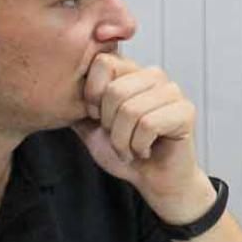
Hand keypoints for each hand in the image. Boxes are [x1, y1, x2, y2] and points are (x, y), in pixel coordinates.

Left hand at [75, 53, 202, 214]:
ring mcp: (172, 91)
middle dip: (109, 125)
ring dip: (123, 140)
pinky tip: (146, 149)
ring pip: (131, 110)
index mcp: (130, 72)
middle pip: (115, 91)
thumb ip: (76, 106)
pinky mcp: (185, 111)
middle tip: (119, 138)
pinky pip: (149, 125)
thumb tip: (55, 87)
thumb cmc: (126, 151)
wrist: (153, 179)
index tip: (98, 117)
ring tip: (131, 147)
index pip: (103, 62)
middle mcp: (153, 75)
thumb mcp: (91, 128)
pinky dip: (139, 146)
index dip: (92, 95)